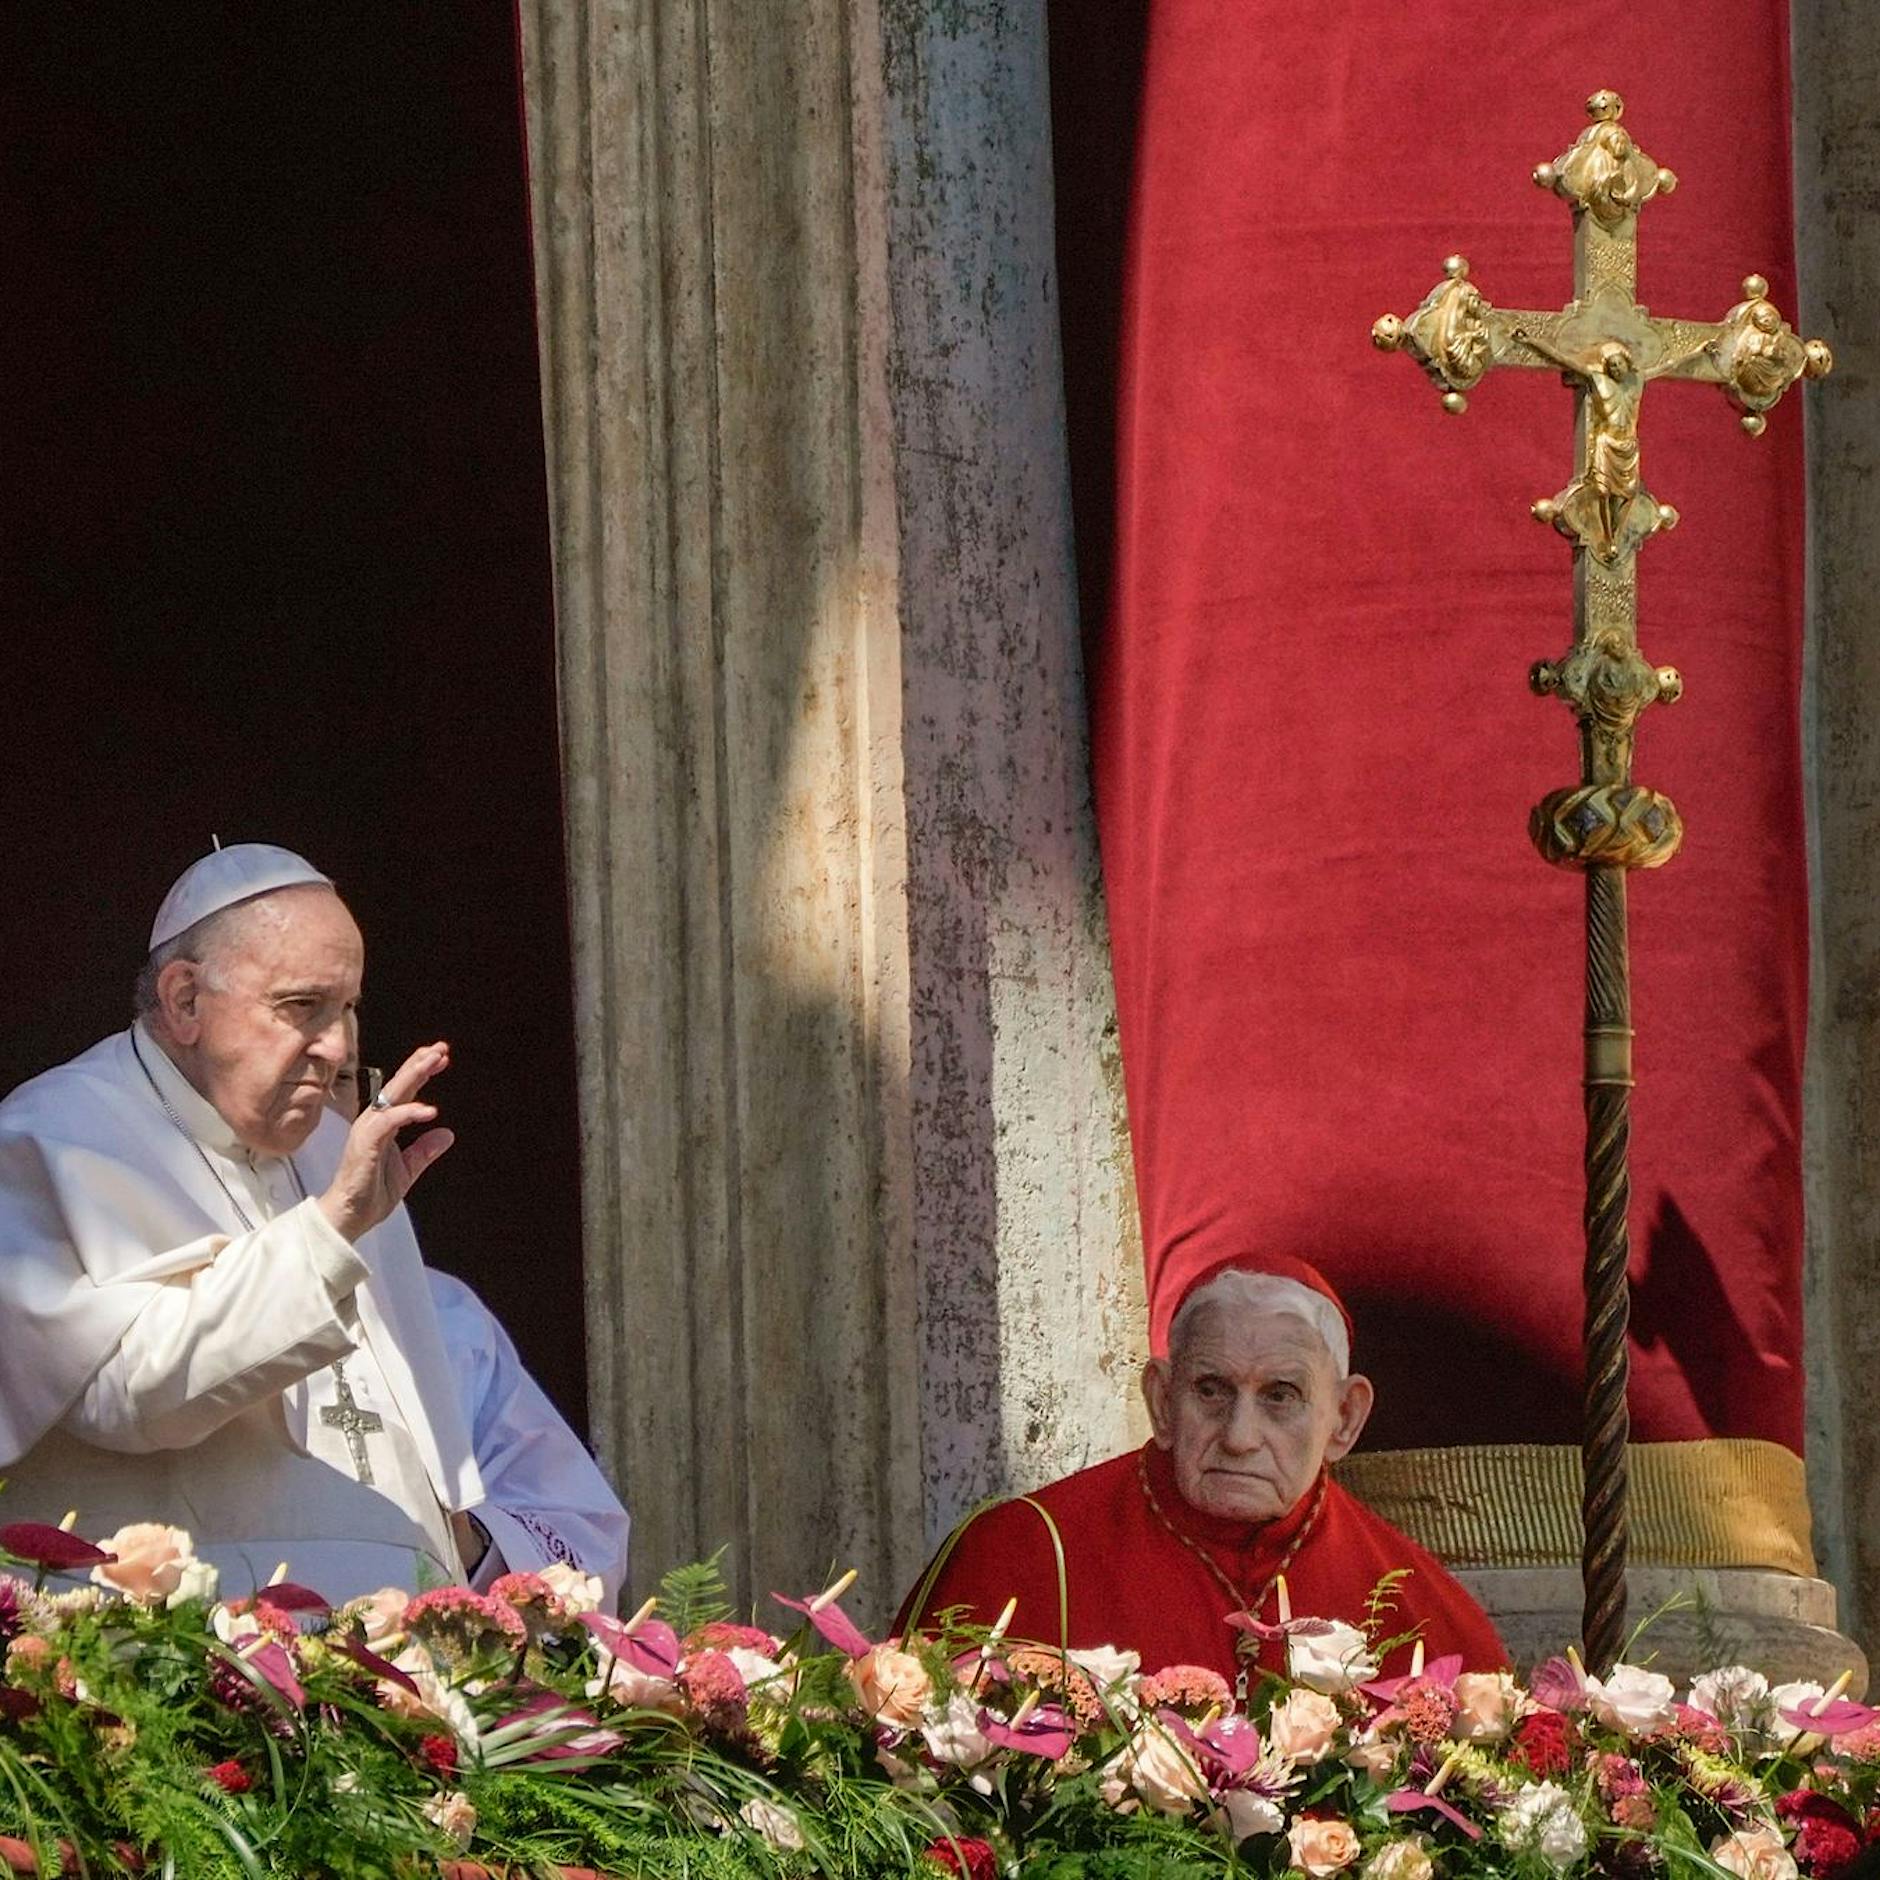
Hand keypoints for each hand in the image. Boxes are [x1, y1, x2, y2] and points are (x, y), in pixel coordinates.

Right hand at [316, 1041, 454, 1242]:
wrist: (350, 1218)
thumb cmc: (371, 1194)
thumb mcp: (408, 1170)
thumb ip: (424, 1151)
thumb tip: (447, 1134)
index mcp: (384, 1125)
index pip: (404, 1092)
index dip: (422, 1072)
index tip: (442, 1057)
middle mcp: (374, 1122)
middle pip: (398, 1085)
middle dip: (420, 1063)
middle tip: (440, 1047)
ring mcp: (367, 1130)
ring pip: (392, 1095)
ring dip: (414, 1076)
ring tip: (435, 1061)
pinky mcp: (364, 1143)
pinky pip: (388, 1121)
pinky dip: (408, 1113)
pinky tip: (429, 1110)